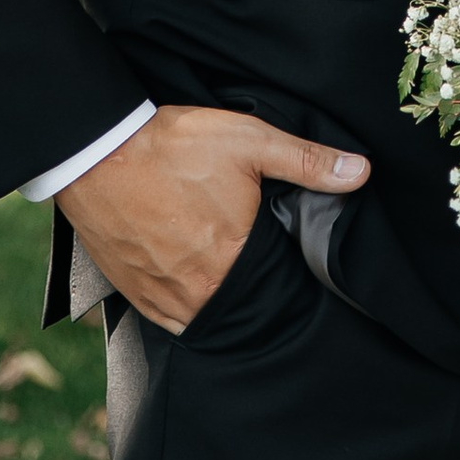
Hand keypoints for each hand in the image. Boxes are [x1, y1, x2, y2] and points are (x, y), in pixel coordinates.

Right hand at [56, 104, 366, 333]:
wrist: (97, 151)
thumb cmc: (175, 144)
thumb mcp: (250, 140)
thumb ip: (307, 161)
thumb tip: (362, 172)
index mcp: (234, 259)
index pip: (277, 282)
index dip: (284, 267)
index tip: (282, 250)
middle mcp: (199, 291)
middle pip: (241, 302)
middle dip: (252, 285)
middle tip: (251, 256)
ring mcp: (162, 298)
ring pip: (205, 314)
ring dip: (217, 298)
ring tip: (222, 267)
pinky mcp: (134, 294)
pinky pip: (169, 319)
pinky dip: (184, 306)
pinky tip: (191, 280)